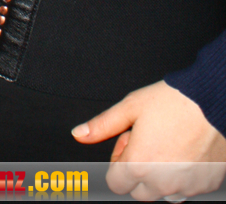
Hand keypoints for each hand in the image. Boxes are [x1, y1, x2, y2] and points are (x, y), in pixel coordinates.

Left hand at [72, 80, 225, 200]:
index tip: (129, 141)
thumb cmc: (174, 101)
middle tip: (148, 141)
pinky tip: (185, 151)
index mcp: (139, 165)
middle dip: (137, 171)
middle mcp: (162, 182)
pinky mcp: (206, 185)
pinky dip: (183, 177)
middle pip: (138, 191)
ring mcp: (186, 187)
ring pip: (164, 193)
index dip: (118, 161)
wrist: (213, 99)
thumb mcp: (131, 106)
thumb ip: (103, 125)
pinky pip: (187, 190)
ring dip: (160, 176)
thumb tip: (79, 134)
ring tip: (167, 144)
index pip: (115, 182)